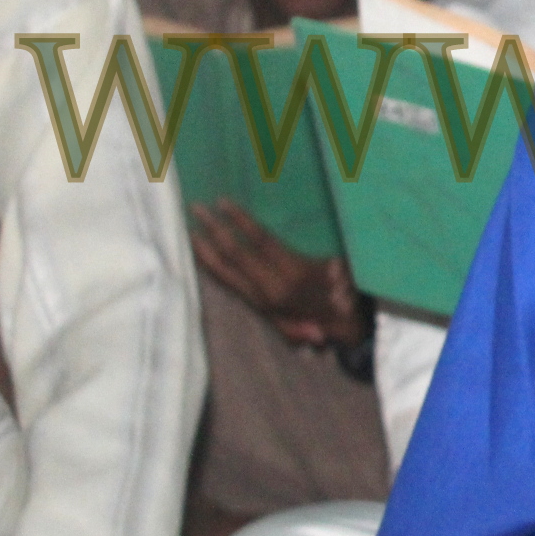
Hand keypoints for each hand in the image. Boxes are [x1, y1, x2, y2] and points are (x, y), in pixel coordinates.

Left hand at [188, 201, 363, 346]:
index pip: (260, 243)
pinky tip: (199, 253)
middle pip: (235, 254)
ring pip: (224, 271)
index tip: (223, 202)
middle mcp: (267, 287)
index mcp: (290, 276)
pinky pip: (225, 282)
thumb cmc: (345, 300)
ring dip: (204, 249)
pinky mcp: (252, 302)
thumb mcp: (347, 283)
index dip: (241, 222)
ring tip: (187, 228)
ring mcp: (256, 297)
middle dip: (214, 230)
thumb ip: (339, 277)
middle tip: (195, 207)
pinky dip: (209, 267)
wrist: (337, 333)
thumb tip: (336, 272)